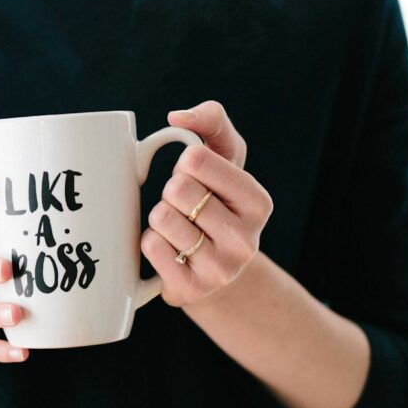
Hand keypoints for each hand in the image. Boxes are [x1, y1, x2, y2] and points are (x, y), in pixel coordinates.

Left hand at [140, 100, 273, 306]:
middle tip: (184, 206)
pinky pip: (151, 247)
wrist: (212, 268)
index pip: (196, 160)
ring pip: (161, 218)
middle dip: (171, 192)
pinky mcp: (191, 290)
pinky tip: (168, 249)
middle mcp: (246, 240)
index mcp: (258, 202)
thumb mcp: (224, 157)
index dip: (184, 164)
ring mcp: (221, 270)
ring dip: (159, 218)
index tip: (195, 177)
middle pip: (177, 189)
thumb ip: (211, 121)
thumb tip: (177, 117)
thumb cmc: (215, 200)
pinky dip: (149, 242)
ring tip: (177, 228)